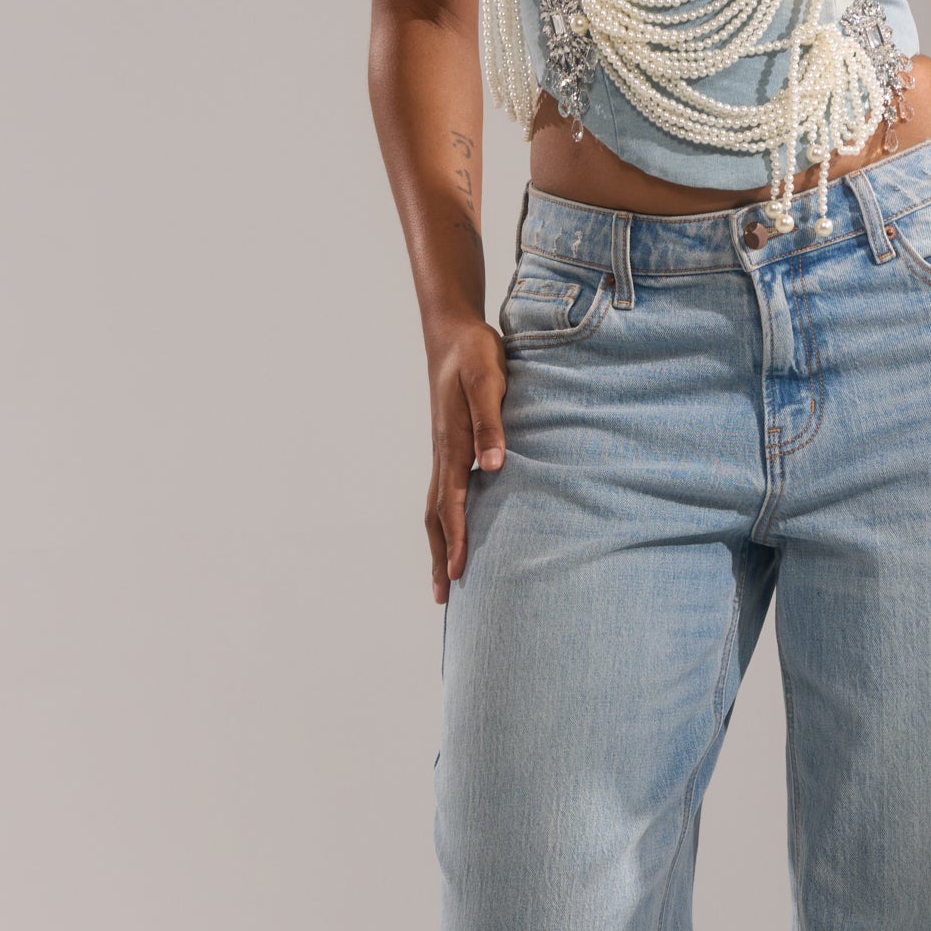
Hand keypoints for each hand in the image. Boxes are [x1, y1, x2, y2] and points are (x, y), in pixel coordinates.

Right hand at [425, 317, 506, 604]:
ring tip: (444, 576)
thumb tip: (494, 466)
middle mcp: (443, 454)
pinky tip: (455, 530)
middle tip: (441, 598)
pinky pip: (443, 493)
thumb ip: (491, 422)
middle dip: (438, 557)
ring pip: (436, 508)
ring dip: (439, 543)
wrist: (453, 332)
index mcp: (452, 444)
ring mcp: (443, 451)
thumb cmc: (475, 354)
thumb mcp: (488, 381)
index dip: (455, 540)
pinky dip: (445, 520)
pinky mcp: (450, 445)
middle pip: (435, 517)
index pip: (451, 504)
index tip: (456, 574)